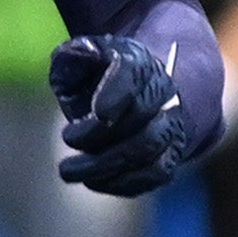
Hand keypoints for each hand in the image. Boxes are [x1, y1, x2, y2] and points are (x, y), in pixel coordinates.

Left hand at [50, 30, 221, 196]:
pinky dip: (123, 182)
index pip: (135, 73)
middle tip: (67, 138)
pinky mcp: (169, 155)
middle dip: (100, 133)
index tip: (98, 111)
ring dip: (106, 165)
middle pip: (141, 116)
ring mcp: (170, 125)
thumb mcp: (79, 58)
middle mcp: (163, 93)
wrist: (132, 94)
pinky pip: (155, 174)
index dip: (118, 93)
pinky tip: (92, 181)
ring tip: (68, 170)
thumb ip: (74, 55)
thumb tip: (80, 54)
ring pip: (148, 149)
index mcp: (140, 62)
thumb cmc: (97, 76)